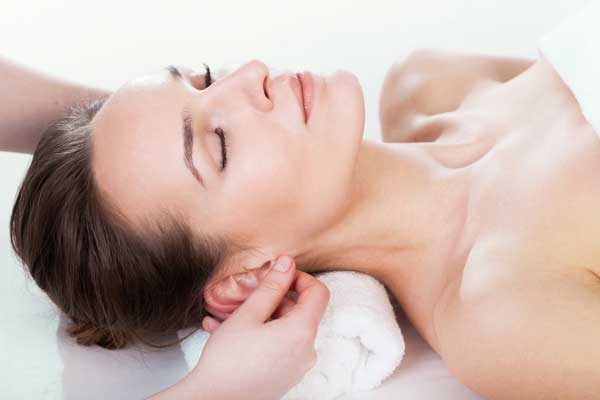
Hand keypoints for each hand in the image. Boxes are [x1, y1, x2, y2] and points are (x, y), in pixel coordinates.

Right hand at [185, 255, 329, 399]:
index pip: (319, 293)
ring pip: (284, 329)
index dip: (300, 278)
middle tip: (245, 296)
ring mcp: (296, 366)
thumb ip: (272, 286)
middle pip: (299, 312)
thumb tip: (288, 263)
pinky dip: (259, 335)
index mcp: (302, 332)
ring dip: (260, 317)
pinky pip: (277, 347)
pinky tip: (227, 333)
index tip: (278, 275)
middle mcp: (306, 351)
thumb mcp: (248, 315)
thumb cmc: (228, 360)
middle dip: (273, 299)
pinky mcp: (284, 377)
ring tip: (226, 316)